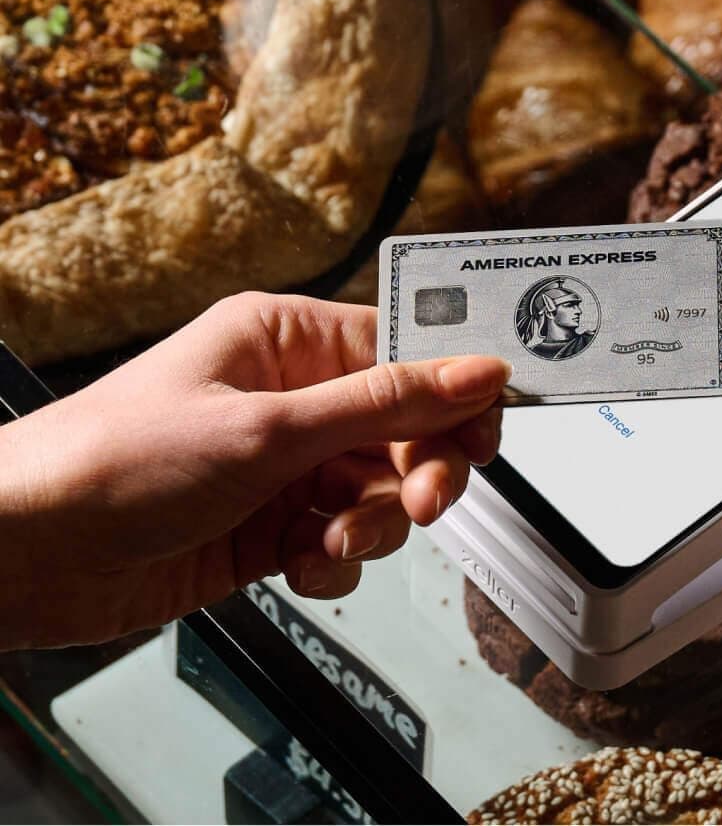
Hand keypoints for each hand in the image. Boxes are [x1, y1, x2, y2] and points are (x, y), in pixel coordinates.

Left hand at [0, 293, 509, 649]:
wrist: (20, 556)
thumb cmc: (113, 461)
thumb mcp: (268, 429)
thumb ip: (386, 403)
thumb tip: (478, 370)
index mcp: (289, 339)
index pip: (407, 350)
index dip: (454, 392)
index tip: (488, 432)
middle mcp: (292, 397)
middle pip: (405, 426)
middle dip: (420, 469)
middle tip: (425, 500)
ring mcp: (282, 466)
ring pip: (381, 491)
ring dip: (372, 523)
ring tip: (329, 542)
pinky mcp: (268, 529)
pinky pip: (342, 540)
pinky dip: (334, 562)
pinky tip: (299, 567)